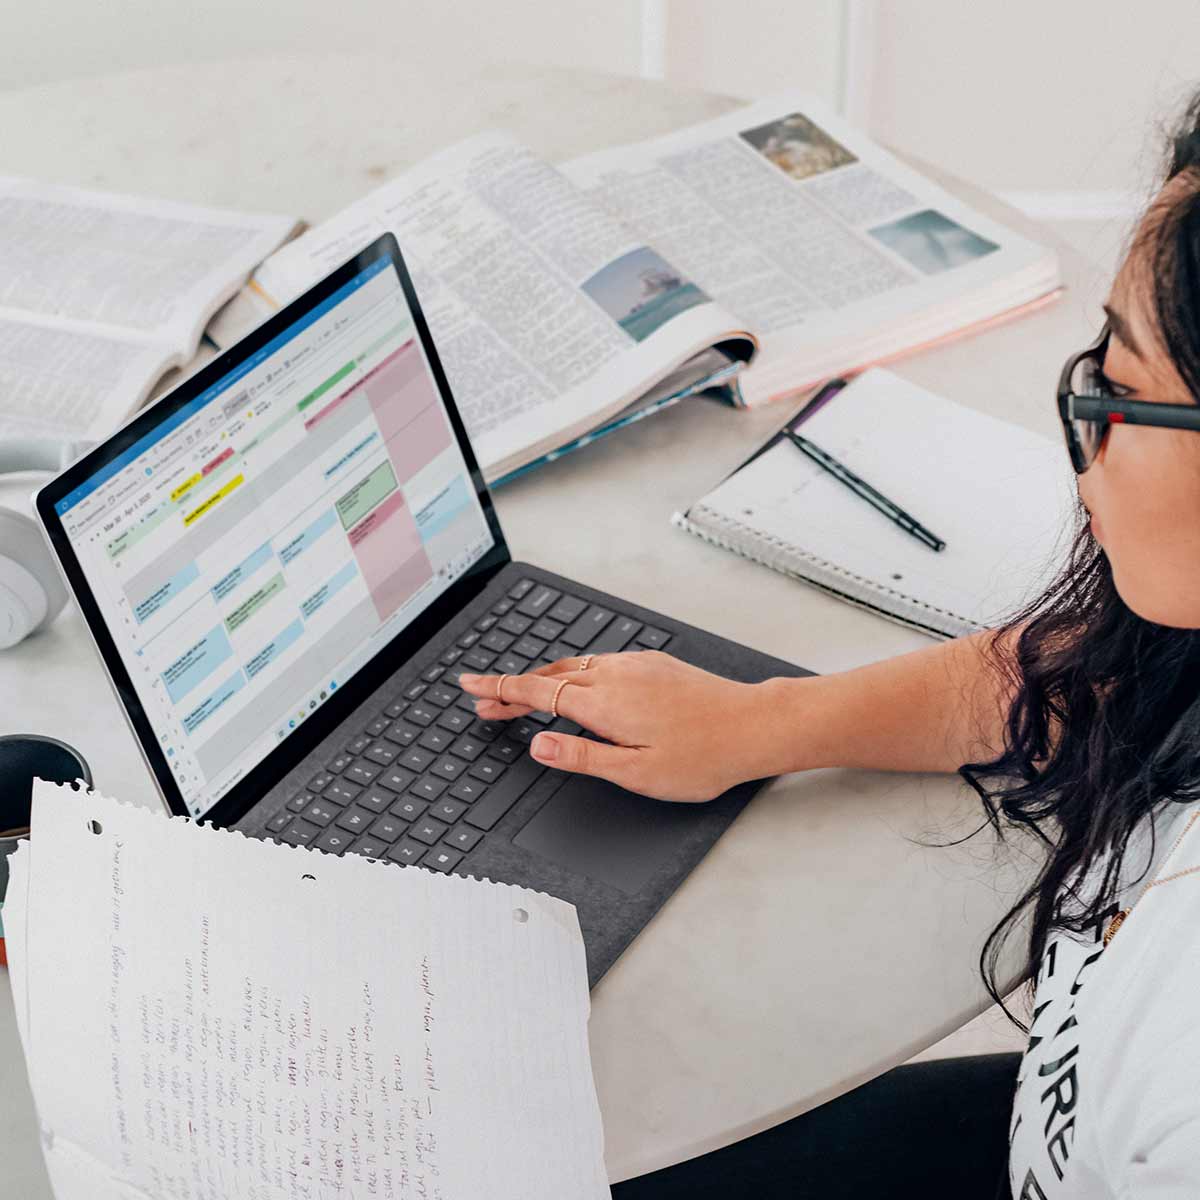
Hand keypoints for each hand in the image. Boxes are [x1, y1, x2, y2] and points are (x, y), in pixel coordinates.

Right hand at [458, 650, 786, 802]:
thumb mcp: (635, 772)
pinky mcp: (652, 663)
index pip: (535, 692)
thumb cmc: (702, 756)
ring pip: (573, 667)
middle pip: (548, 676)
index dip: (498, 689)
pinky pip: (598, 662)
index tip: (470, 685)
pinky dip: (572, 673)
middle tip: (485, 702)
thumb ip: (582, 756)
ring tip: (521, 696)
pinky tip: (575, 685)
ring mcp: (635, 665)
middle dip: (512, 688)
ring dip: (541, 680)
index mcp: (604, 703)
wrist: (752, 725)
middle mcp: (615, 675)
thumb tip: (538, 745)